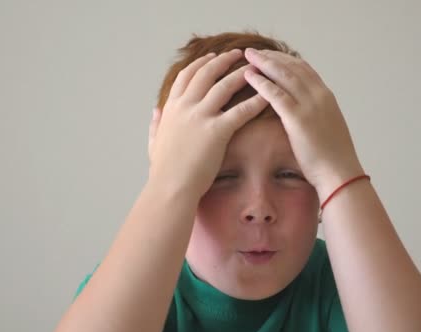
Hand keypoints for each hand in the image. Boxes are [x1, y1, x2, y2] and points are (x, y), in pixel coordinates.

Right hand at [147, 49, 268, 197]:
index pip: (186, 76)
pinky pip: (240, 110)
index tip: (212, 56)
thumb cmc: (163, 170)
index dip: (200, 63)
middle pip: (206, 73)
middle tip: (238, 54)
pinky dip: (255, 101)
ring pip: (224, 86)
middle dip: (223, 60)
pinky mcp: (217, 131)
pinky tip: (266, 96)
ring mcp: (200, 117)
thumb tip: (156, 110)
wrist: (170, 187)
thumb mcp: (154, 141)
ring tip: (255, 68)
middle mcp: (185, 107)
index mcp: (171, 108)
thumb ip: (156, 123)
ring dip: (241, 74)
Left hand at [243, 48, 364, 199]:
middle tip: (254, 51)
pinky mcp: (298, 118)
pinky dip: (261, 82)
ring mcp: (310, 105)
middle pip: (292, 67)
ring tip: (248, 57)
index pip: (304, 69)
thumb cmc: (332, 158)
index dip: (285, 60)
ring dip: (264, 63)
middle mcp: (319, 95)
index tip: (270, 55)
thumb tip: (302, 113)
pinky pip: (276, 94)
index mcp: (326, 96)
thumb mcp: (327, 127)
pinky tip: (248, 76)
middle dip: (271, 57)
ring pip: (283, 75)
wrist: (339, 173)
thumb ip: (315, 114)